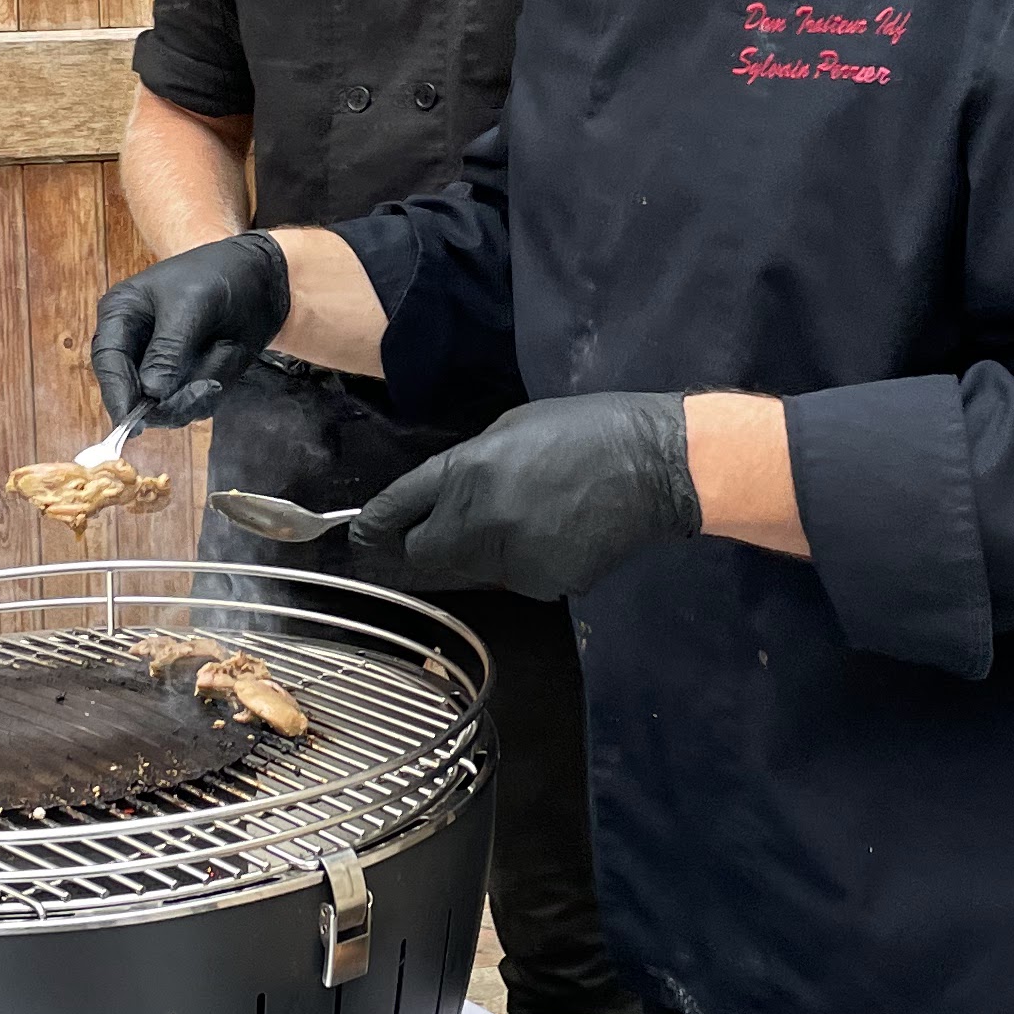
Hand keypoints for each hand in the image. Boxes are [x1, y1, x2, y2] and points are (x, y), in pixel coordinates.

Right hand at [89, 231, 291, 428]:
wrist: (263, 277)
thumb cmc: (218, 275)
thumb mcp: (191, 304)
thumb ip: (169, 349)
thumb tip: (151, 392)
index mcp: (121, 316)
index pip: (107, 361)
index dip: (116, 393)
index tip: (132, 422)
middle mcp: (135, 346)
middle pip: (131, 393)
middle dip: (163, 402)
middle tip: (201, 390)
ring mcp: (161, 368)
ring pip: (163, 408)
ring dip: (191, 398)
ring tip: (219, 367)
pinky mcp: (187, 382)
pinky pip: (192, 406)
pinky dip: (210, 393)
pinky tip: (226, 359)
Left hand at [350, 393, 700, 599]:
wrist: (652, 465)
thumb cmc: (583, 431)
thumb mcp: (510, 429)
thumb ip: (467, 468)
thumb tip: (439, 499)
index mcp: (469, 471)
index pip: (399, 510)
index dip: (375, 527)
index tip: (362, 538)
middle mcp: (481, 520)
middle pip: (424, 555)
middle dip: (417, 549)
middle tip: (423, 540)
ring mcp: (513, 558)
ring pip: (469, 570)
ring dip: (471, 555)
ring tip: (516, 521)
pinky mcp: (543, 584)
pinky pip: (512, 578)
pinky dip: (517, 563)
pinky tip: (549, 534)